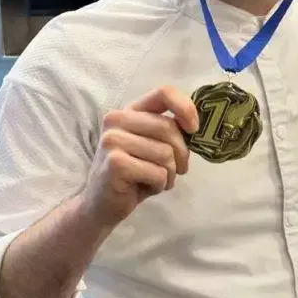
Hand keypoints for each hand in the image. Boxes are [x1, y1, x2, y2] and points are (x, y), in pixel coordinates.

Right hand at [77, 86, 198, 232]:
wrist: (102, 205)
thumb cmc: (134, 173)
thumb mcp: (152, 145)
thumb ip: (169, 131)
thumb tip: (196, 126)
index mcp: (130, 111)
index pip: (164, 92)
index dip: (186, 108)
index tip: (193, 129)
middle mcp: (116, 120)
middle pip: (169, 128)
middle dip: (181, 154)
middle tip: (176, 170)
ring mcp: (112, 140)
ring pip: (166, 153)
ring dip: (169, 173)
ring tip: (155, 179)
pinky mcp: (115, 163)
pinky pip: (158, 173)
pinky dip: (159, 184)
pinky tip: (145, 187)